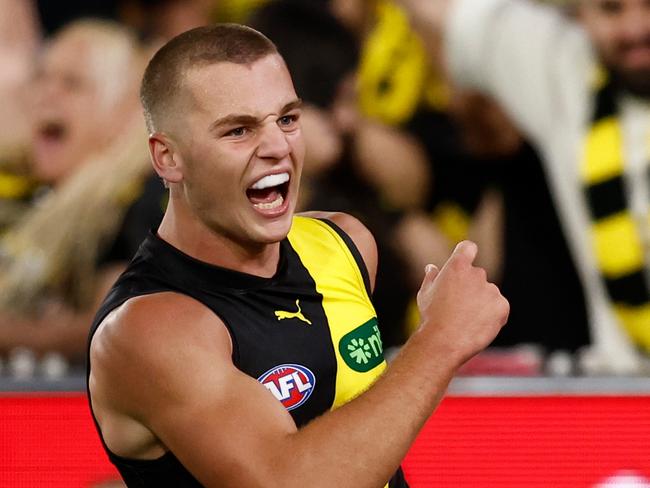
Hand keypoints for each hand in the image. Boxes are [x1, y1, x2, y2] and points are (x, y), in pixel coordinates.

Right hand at [416, 240, 508, 368]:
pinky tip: (479, 325)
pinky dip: (492, 315)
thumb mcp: (425, 293)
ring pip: (488, 293)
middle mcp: (477, 274)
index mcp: (457, 266)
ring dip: (481, 302)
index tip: (465, 259)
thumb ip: (431, 277)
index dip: (467, 253)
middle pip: (477, 275)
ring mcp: (491, 289)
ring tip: (467, 320)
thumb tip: (432, 268)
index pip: (468, 248)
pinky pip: (499, 307)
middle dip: (470, 288)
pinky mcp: (502, 305)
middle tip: (459, 307)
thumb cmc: (432, 316)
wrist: (444, 340)